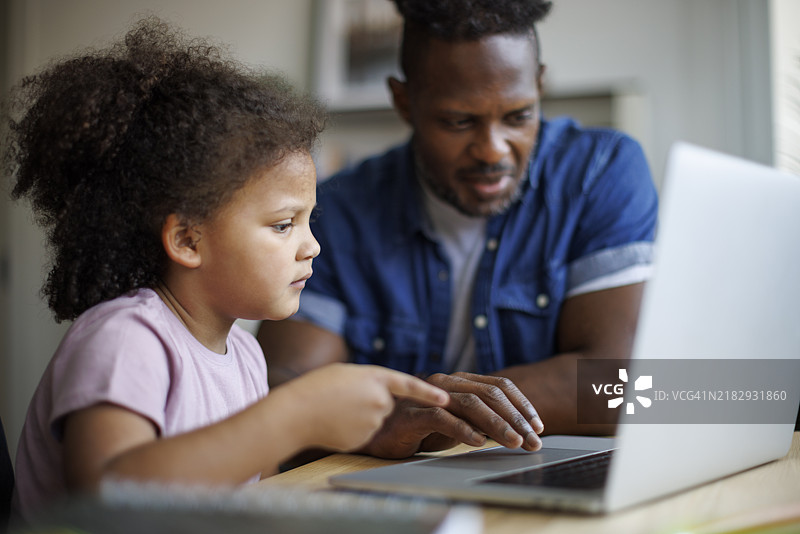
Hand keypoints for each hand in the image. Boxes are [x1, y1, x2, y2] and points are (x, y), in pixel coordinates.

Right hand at [280, 363, 448, 452]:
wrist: (297, 413)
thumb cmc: (316, 388)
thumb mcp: (346, 374)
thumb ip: (369, 381)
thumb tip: (383, 394)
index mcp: (375, 377)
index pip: (409, 385)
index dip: (429, 393)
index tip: (446, 399)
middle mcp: (379, 399)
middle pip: (386, 404)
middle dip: (371, 403)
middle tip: (345, 400)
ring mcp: (373, 421)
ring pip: (376, 420)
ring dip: (361, 417)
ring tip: (337, 412)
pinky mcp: (365, 439)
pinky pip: (366, 433)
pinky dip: (354, 430)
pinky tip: (336, 425)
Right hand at [361, 372, 543, 458]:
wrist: (378, 430)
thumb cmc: (419, 427)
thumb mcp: (457, 422)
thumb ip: (480, 420)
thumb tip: (515, 431)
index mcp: (460, 380)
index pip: (499, 385)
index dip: (522, 404)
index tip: (538, 425)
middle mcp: (447, 382)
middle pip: (490, 394)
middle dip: (516, 418)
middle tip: (532, 440)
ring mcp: (430, 395)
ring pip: (471, 404)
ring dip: (497, 424)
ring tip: (514, 442)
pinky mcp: (414, 414)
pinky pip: (443, 418)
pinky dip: (463, 430)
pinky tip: (479, 443)